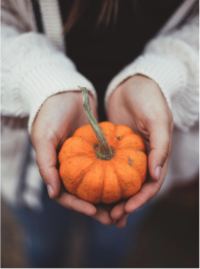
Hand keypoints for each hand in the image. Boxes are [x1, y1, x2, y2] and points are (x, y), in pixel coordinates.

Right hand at [31, 91, 114, 224]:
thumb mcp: (43, 137)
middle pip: (86, 195)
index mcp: (57, 168)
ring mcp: (87, 159)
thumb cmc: (50, 114)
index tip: (94, 211)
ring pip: (100, 184)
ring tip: (125, 207)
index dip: (79, 206)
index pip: (67, 195)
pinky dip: (117, 177)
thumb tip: (53, 194)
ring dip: (111, 198)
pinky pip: (108, 167)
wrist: (64, 92)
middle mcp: (73, 167)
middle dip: (99, 208)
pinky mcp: (99, 149)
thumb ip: (45, 165)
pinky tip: (129, 184)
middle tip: (114, 219)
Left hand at [107, 75, 172, 227]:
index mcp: (158, 154)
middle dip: (125, 204)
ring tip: (100, 211)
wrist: (133, 82)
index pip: (151, 184)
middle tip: (110, 217)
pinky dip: (101, 178)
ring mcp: (128, 153)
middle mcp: (144, 157)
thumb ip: (160, 146)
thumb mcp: (158, 118)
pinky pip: (108, 166)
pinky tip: (90, 188)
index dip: (141, 200)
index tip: (125, 210)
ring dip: (113, 197)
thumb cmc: (149, 98)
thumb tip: (155, 176)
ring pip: (121, 181)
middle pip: (135, 187)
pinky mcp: (115, 147)